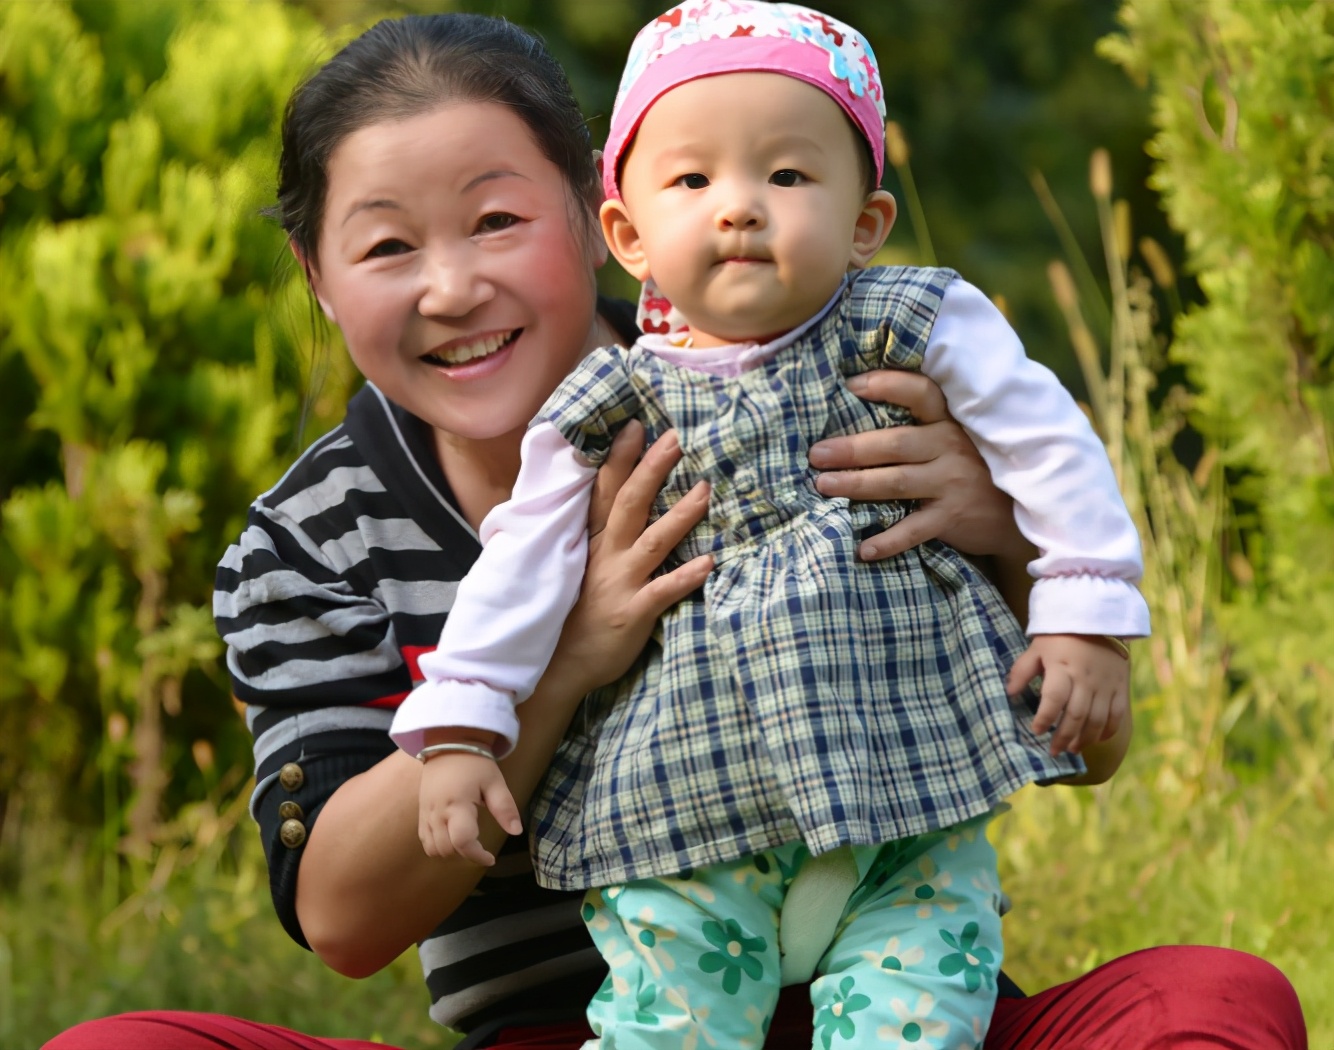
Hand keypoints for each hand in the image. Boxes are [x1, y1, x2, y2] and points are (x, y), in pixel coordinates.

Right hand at [418, 749, 521, 866]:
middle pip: (447, 850)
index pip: (463, 841)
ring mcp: (426, 813)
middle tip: (481, 846)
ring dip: (451, 852)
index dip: (477, 855)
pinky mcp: (421, 812)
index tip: (491, 857)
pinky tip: (451, 837)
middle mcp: (438, 813)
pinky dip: (437, 846)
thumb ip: (505, 807)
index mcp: (457, 805)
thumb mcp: (495, 782)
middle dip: (466, 854)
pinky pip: (424, 840)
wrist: (448, 743)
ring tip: (467, 842)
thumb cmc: (475, 762)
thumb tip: (516, 831)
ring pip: (433, 849)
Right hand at [552, 422, 713, 695]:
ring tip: (706, 489)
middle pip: (628, 504)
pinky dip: (686, 577)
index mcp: (589, 542)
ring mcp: (618, 583)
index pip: (603, 491)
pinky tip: (711, 562)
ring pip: (652, 541)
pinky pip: (662, 591)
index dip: (620, 458)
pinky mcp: (632, 613)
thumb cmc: (568, 614)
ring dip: (680, 515)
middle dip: (651, 469)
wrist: (556, 666)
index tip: (638, 426)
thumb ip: (589, 535)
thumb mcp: (571, 566)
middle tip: (676, 439)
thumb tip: (606, 503)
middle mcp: (603, 556)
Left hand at [808, 370, 1024, 560]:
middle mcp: (951, 447)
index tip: (851, 386)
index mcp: (950, 421)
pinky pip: (914, 530)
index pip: (921, 393)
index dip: (888, 386)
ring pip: (897, 482)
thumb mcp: (955, 438)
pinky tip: (863, 548)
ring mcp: (952, 483)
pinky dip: (888, 540)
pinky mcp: (953, 517)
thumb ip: (920, 426)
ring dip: (857, 484)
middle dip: (852, 449)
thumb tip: (857, 416)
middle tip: (817, 454)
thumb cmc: (973, 467)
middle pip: (895, 443)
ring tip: (823, 486)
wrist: (1018, 512)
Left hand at [1007, 634, 1129, 755]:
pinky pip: (1117, 715)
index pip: (1054, 698)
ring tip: (1072, 749)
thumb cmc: (1061, 635)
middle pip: (1076, 715)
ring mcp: (1106, 684)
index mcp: (1062, 667)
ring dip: (1084, 739)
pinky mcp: (1121, 686)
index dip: (1045, 718)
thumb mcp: (1037, 648)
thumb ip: (1022, 671)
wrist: (1098, 617)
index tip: (1036, 731)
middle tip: (1053, 751)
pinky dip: (1107, 731)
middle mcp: (1086, 678)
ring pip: (1097, 720)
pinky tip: (1095, 739)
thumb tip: (1009, 693)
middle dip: (1063, 737)